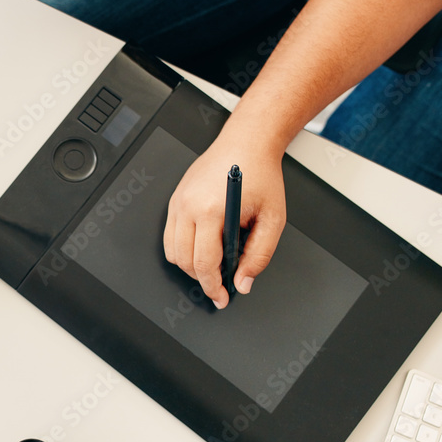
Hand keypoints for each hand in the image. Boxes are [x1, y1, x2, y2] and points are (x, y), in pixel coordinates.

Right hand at [162, 129, 286, 308]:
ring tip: (212, 266)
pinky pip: (169, 237)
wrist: (246, 143)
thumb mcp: (273, 219)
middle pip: (185, 261)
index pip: (204, 263)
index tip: (221, 298)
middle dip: (203, 279)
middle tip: (221, 285)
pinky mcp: (175, 200)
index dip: (213, 286)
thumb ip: (259, 255)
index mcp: (213, 210)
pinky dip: (182, 250)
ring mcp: (178, 202)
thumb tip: (243, 282)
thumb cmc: (260, 175)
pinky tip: (202, 248)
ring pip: (172, 252)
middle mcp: (189, 206)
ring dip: (191, 265)